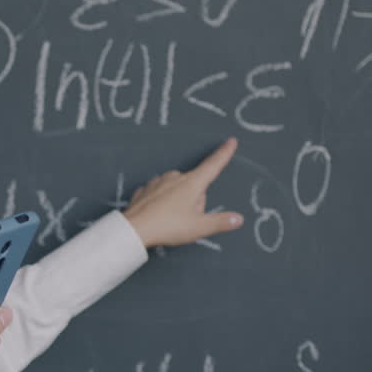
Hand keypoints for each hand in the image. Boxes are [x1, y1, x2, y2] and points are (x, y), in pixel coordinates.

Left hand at [121, 137, 243, 247]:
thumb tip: (237, 219)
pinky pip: (160, 195)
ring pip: (177, 190)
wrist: (134, 229)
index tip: (231, 141)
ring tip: (170, 220)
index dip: (224, 153)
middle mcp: (175, 177)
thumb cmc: (167, 226)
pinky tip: (158, 216)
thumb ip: (220, 222)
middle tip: (186, 219)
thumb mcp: (199, 227)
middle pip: (195, 186)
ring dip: (179, 202)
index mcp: (192, 183)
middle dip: (195, 201)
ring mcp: (158, 181)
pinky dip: (162, 205)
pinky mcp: (145, 189)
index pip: (213, 165)